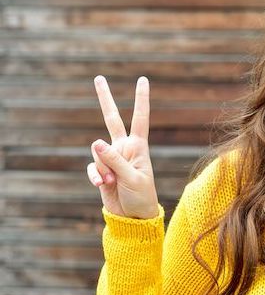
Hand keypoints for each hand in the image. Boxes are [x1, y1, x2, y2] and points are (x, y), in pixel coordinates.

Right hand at [87, 75, 159, 218]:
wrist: (134, 217)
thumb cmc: (142, 197)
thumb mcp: (132, 178)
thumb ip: (114, 160)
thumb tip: (95, 142)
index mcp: (138, 146)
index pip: (140, 118)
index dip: (141, 99)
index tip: (142, 80)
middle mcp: (124, 148)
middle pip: (111, 119)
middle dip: (104, 99)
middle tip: (99, 77)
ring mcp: (111, 158)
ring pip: (97, 154)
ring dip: (103, 169)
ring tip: (113, 182)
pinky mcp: (101, 170)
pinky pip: (92, 168)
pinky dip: (95, 176)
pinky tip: (102, 185)